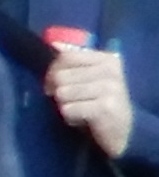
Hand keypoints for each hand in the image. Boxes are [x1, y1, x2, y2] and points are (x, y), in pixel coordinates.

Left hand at [53, 39, 135, 160]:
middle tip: (71, 102)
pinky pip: (67, 109)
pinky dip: (70, 118)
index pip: (66, 57)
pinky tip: (83, 119)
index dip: (52, 72)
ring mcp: (110, 88)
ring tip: (80, 110)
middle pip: (60, 76)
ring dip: (65, 106)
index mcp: (107, 59)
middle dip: (58, 92)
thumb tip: (55, 45)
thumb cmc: (100, 102)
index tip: (54, 86)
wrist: (123, 130)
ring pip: (62, 93)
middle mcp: (111, 70)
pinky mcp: (105, 107)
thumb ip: (74, 63)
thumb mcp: (90, 79)